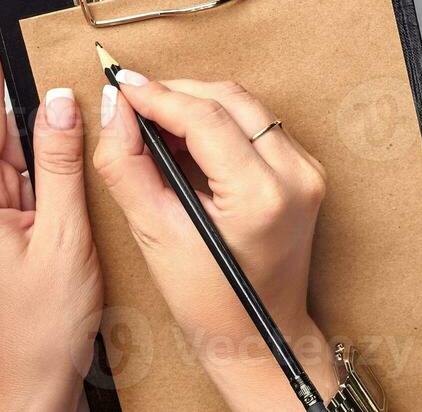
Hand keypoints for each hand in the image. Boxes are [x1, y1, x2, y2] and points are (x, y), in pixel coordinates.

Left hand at [0, 12, 103, 411]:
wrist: (35, 377)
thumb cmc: (42, 324)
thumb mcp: (63, 234)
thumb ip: (60, 163)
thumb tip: (58, 103)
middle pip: (0, 125)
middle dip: (25, 87)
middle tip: (47, 44)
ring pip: (18, 150)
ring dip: (44, 126)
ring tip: (73, 98)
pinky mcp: (7, 227)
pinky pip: (29, 175)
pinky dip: (51, 158)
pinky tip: (73, 148)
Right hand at [93, 71, 333, 409]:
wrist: (260, 336)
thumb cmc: (210, 301)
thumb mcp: (154, 234)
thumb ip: (127, 165)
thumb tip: (113, 110)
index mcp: (262, 195)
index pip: (205, 116)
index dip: (158, 95)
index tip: (121, 85)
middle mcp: (296, 174)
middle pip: (230, 98)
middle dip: (177, 92)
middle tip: (132, 100)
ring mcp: (308, 170)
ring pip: (246, 106)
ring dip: (198, 103)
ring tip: (155, 121)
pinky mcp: (307, 170)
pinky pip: (258, 125)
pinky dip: (220, 121)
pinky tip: (188, 140)